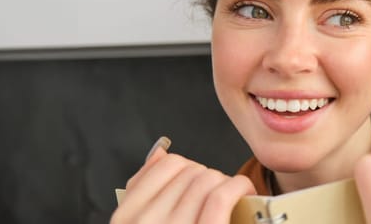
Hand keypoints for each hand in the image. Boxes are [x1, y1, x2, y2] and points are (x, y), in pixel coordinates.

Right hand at [111, 137, 255, 223]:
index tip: (204, 182)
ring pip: (208, 180)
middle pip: (191, 171)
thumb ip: (144, 190)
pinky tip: (243, 193)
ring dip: (228, 184)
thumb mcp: (144, 221)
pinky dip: (239, 188)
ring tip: (235, 197)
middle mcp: (145, 222)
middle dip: (211, 179)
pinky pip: (221, 195)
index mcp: (127, 216)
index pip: (167, 165)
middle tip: (221, 196)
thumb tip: (159, 153)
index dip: (192, 169)